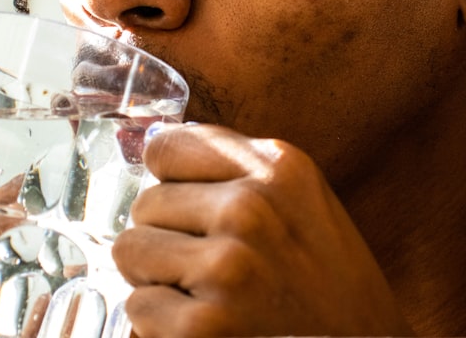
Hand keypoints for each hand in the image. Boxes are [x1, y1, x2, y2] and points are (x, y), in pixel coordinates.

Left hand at [113, 123, 414, 336]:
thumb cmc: (333, 288)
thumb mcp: (306, 204)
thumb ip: (240, 170)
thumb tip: (152, 145)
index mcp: (279, 168)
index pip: (168, 145)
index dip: (171, 181)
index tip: (190, 207)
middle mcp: (253, 208)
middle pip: (147, 201)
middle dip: (168, 236)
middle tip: (213, 267)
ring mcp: (227, 267)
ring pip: (131, 249)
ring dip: (158, 279)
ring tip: (208, 295)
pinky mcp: (203, 326)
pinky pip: (137, 307)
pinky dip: (161, 324)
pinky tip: (208, 326)